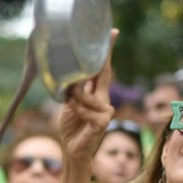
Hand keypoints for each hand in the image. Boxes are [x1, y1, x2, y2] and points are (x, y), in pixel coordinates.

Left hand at [57, 29, 118, 162]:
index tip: (112, 33)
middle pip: (104, 73)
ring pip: (86, 94)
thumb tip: (72, 72)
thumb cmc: (71, 127)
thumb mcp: (70, 103)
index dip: (106, 52)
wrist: (72, 149)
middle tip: (109, 35)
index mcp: (96, 94)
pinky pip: (86, 108)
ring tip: (69, 107)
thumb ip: (74, 89)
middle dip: (103, 56)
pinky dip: (76, 110)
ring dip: (74, 99)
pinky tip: (75, 117)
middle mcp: (105, 99)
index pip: (102, 69)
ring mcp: (107, 110)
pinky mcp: (104, 121)